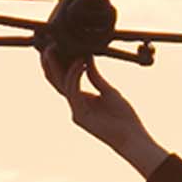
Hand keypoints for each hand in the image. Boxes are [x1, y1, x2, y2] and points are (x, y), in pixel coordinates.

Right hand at [40, 51, 167, 175]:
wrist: (132, 137)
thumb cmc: (124, 117)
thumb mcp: (108, 90)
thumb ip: (95, 76)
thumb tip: (86, 58)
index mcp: (81, 100)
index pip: (63, 79)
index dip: (58, 63)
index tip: (57, 45)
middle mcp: (75, 106)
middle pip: (56, 81)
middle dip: (50, 63)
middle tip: (49, 44)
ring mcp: (76, 111)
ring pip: (62, 84)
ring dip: (61, 65)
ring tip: (61, 47)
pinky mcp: (80, 115)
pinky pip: (73, 91)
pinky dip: (76, 75)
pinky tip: (81, 62)